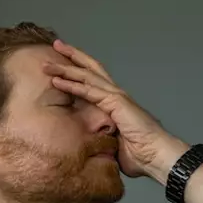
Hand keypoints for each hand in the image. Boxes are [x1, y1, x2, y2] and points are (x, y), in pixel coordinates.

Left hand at [43, 39, 189, 182]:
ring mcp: (116, 96)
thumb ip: (101, 136)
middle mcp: (115, 95)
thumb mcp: (112, 142)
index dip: (78, 70)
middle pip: (91, 69)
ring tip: (47, 63)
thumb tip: (88, 142)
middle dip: (72, 57)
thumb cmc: (138, 154)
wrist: (156, 156)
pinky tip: (57, 80)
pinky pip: (88, 91)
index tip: (62, 63)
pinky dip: (71, 85)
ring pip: (86, 76)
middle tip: (56, 46)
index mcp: (115, 103)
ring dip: (66, 68)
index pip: (94, 81)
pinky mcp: (116, 102)